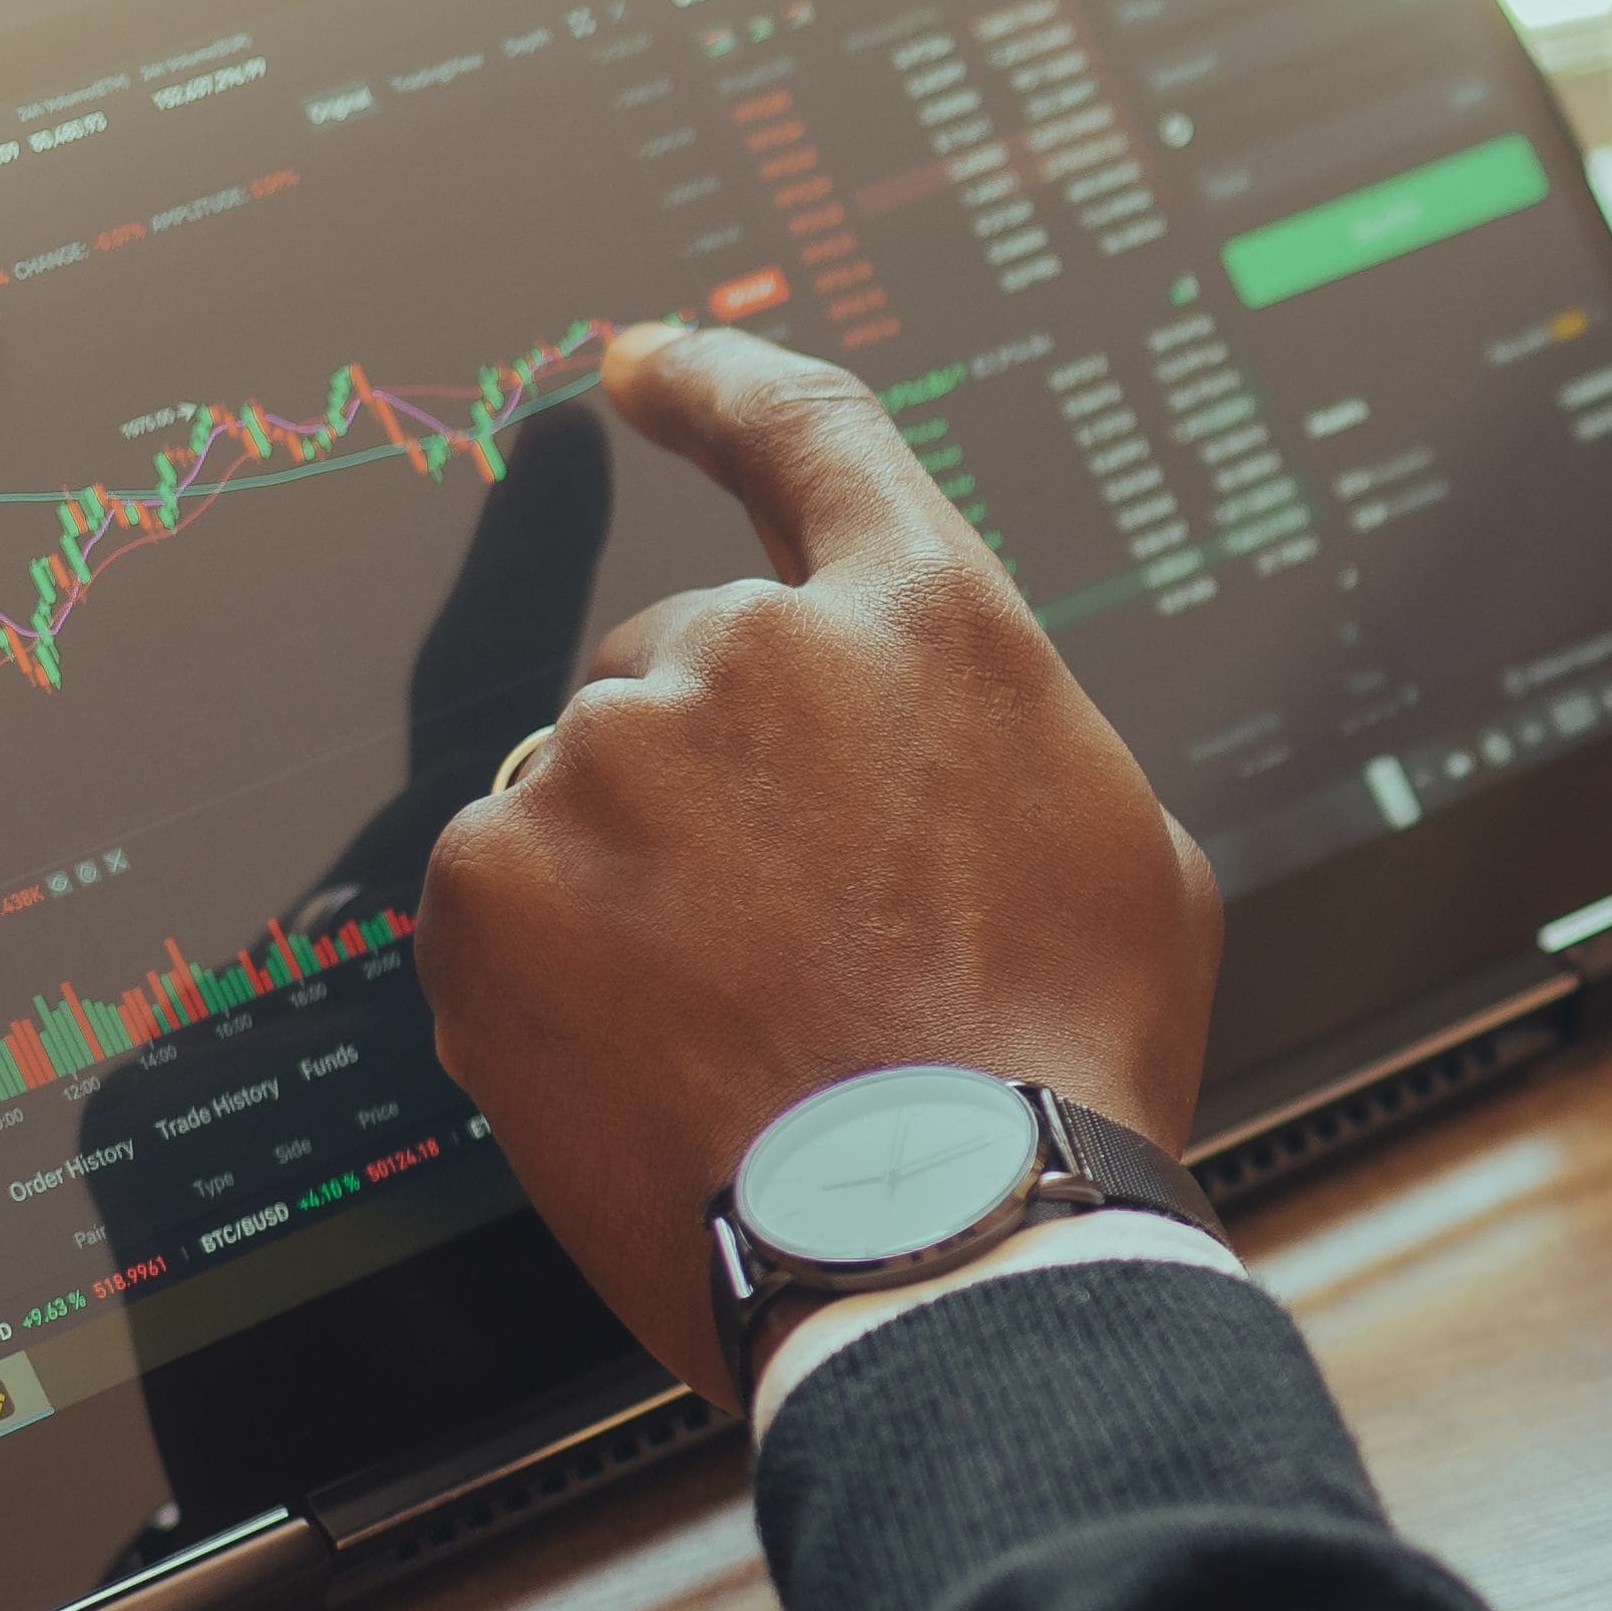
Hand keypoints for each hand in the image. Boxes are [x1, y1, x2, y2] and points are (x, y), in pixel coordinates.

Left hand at [421, 323, 1220, 1409]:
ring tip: (744, 1018)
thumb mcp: (1122, 849)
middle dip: (725, 767)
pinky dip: (558, 965)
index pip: (809, 436)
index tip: (640, 363)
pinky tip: (656, 1052)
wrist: (939, 1246)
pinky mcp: (489, 881)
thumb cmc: (1056, 1068)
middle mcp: (753, 652)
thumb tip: (925, 752)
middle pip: (689, 657)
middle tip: (804, 930)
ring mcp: (605, 762)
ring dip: (644, 872)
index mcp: (926, 621)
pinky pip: (505, 893)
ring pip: (594, 784)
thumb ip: (995, 737)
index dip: (719, 386)